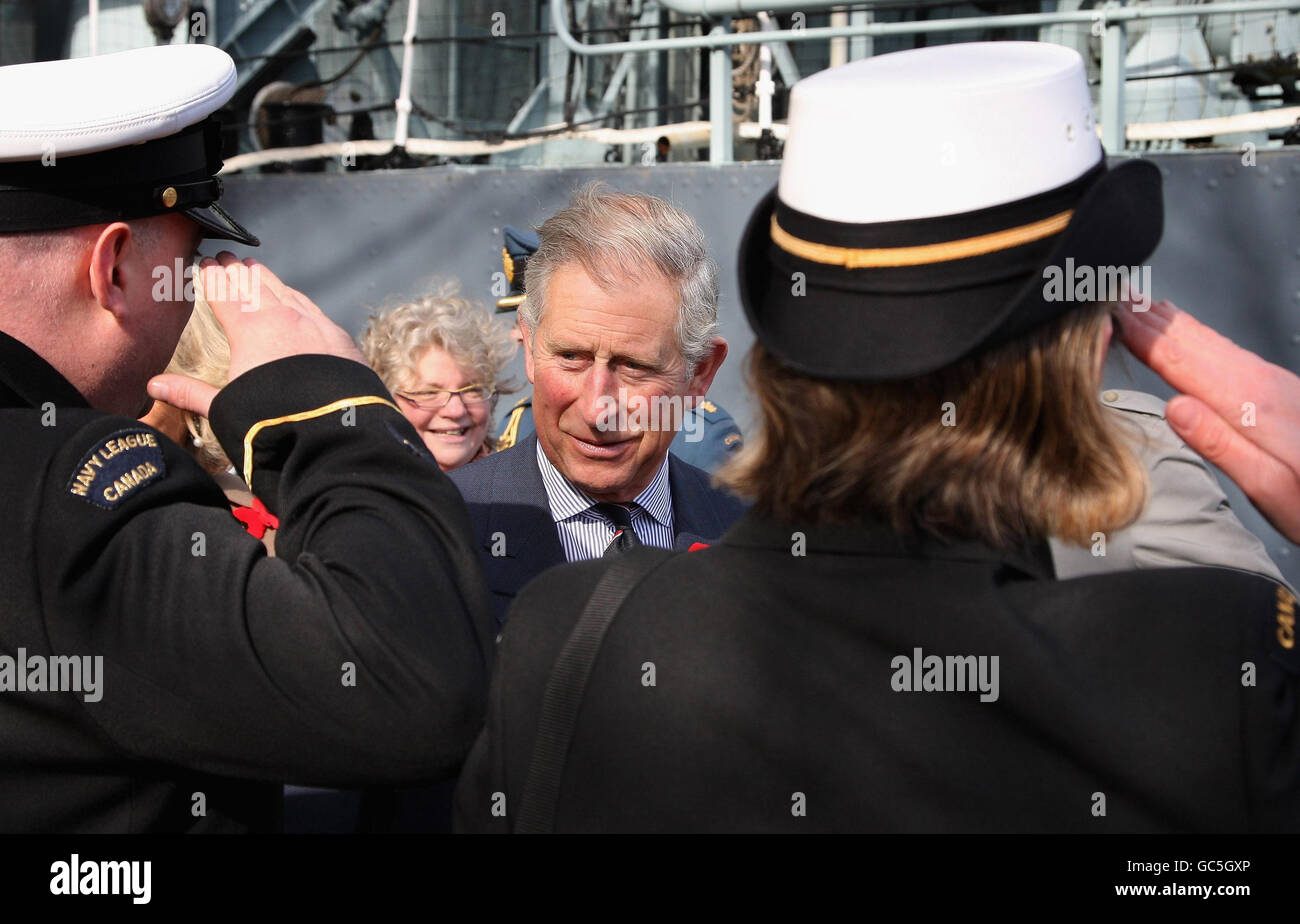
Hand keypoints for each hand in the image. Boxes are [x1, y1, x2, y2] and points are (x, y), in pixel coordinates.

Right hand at [146, 252, 365, 417]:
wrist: (334, 432)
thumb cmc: (273, 422)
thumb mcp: (225, 409)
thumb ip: (191, 393)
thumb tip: (153, 385)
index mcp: (249, 329)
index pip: (224, 292)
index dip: (212, 276)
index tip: (204, 263)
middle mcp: (282, 318)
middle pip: (255, 284)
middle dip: (237, 270)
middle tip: (226, 258)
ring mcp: (314, 324)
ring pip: (286, 291)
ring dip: (267, 279)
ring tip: (255, 269)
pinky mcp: (338, 337)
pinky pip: (312, 308)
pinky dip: (297, 298)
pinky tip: (295, 298)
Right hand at [1115, 299, 1299, 542]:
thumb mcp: (1272, 489)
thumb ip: (1223, 446)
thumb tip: (1176, 407)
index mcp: (1252, 406)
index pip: (1182, 363)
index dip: (1143, 337)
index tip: (1110, 315)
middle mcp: (1261, 384)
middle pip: (1194, 343)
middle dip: (1152, 318)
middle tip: (1113, 294)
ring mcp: (1271, 382)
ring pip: (1211, 341)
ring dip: (1171, 321)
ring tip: (1139, 303)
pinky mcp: (1278, 389)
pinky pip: (1225, 350)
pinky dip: (1197, 335)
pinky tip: (1187, 333)